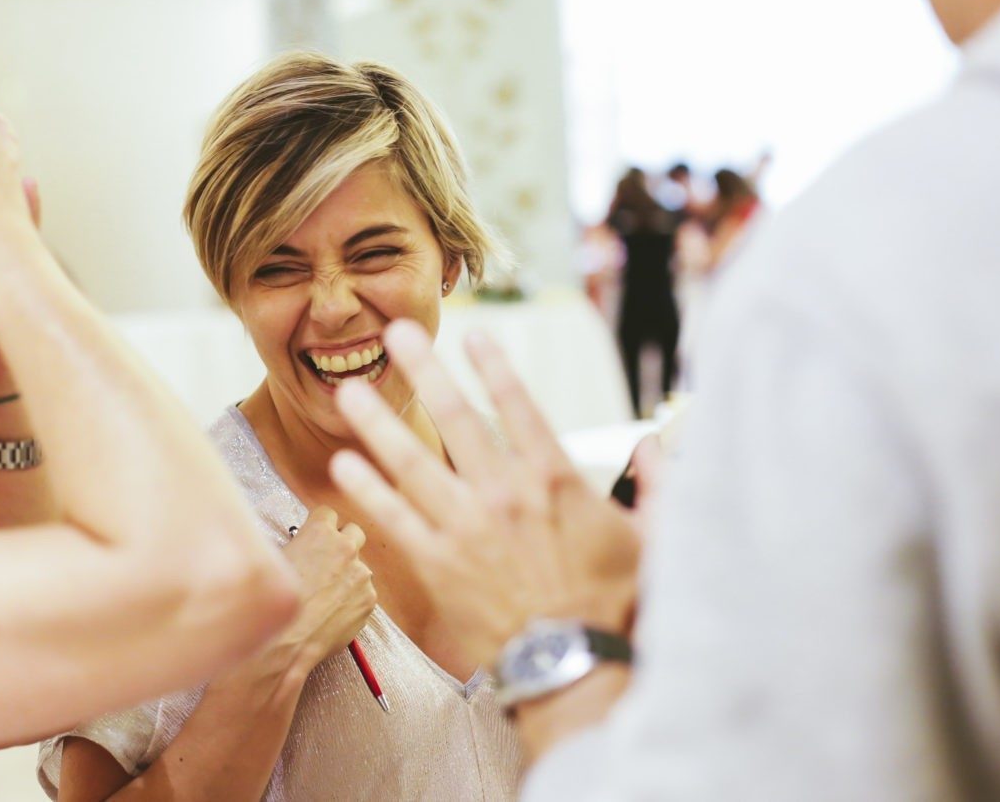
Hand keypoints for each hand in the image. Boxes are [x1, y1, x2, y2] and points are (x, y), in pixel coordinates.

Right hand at [263, 507, 375, 676]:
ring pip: (359, 566)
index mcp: (319, 532)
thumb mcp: (276, 562)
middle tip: (329, 560)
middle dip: (343, 542)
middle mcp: (345, 548)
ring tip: (327, 596)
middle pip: (354, 532)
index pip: (328, 513)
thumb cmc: (276, 603)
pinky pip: (364, 593)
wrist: (287, 641)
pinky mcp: (369, 599)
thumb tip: (299, 548)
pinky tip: (333, 612)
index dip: (321, 525)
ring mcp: (361, 574)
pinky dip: (353, 599)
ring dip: (348, 575)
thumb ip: (296, 548)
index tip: (317, 535)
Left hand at [330, 321, 648, 668]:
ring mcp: (465, 526)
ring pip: (411, 460)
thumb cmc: (614, 605)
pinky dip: (368, 488)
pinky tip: (345, 464)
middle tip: (397, 334)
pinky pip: (394, 517)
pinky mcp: (437, 564)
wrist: (574, 665)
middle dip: (423, 370)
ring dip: (378, 422)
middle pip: (454, 417)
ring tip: (350, 391)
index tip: (474, 336)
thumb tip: (654, 450)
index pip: (518, 404)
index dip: (494, 366)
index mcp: (554, 479)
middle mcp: (503, 492)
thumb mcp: (653, 539)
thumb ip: (655, 486)